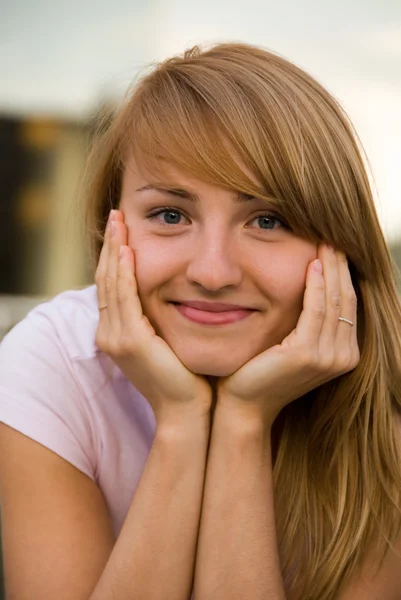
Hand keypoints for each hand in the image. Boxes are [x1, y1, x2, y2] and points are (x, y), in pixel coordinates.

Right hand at [95, 209, 212, 426]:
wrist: (187, 412)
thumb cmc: (185, 378)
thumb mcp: (167, 341)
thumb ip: (160, 318)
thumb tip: (174, 293)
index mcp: (117, 333)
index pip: (111, 285)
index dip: (113, 255)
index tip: (122, 229)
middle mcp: (109, 333)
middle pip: (105, 278)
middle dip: (110, 244)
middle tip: (116, 214)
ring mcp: (116, 337)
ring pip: (110, 282)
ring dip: (113, 249)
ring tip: (119, 220)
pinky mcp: (130, 340)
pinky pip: (124, 296)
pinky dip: (123, 271)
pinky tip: (127, 248)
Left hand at [217, 245, 359, 426]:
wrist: (244, 404)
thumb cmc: (262, 371)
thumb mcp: (292, 344)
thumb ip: (308, 322)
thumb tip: (313, 285)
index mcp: (345, 354)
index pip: (348, 304)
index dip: (342, 274)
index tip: (333, 247)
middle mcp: (344, 357)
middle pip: (346, 298)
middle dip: (340, 265)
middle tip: (332, 237)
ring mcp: (329, 357)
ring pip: (335, 300)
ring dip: (330, 268)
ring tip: (323, 242)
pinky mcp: (308, 354)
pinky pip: (316, 310)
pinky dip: (316, 285)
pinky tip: (311, 265)